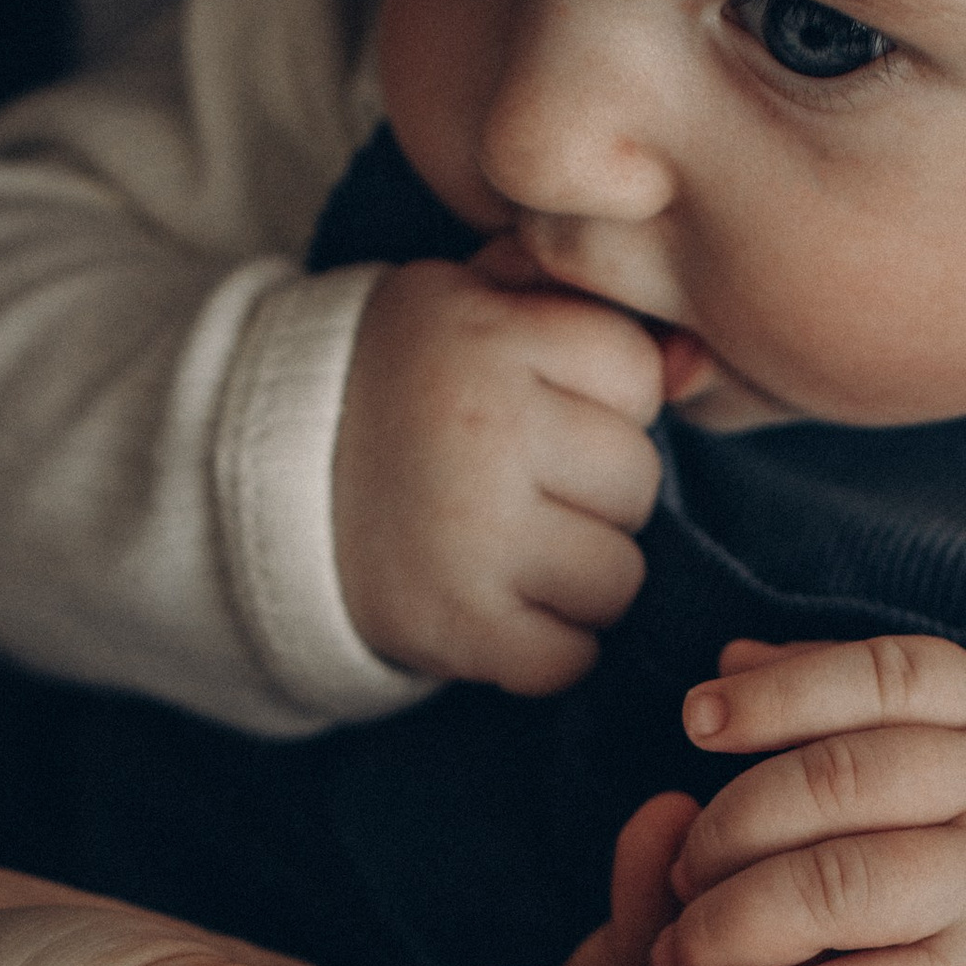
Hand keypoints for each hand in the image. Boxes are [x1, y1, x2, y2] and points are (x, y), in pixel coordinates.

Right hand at [331, 241, 663, 690]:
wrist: (265, 482)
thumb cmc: (405, 385)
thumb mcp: (476, 307)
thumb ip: (585, 310)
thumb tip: (700, 365)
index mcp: (488, 335)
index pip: (636, 374)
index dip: (604, 400)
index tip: (545, 408)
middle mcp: (483, 429)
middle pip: (636, 480)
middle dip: (600, 493)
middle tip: (529, 487)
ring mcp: (470, 533)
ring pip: (618, 576)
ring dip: (584, 575)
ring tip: (518, 548)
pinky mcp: (454, 623)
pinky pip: (568, 658)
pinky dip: (550, 648)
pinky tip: (505, 609)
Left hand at [649, 635, 965, 965]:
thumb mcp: (955, 734)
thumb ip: (845, 694)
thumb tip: (731, 659)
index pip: (886, 676)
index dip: (783, 692)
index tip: (697, 720)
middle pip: (845, 780)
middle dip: (733, 825)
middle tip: (680, 874)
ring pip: (845, 887)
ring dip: (734, 918)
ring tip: (681, 951)